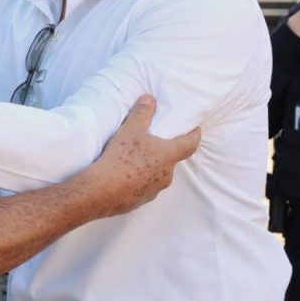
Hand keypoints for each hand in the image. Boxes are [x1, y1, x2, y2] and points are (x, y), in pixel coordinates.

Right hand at [79, 96, 200, 216]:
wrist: (103, 190)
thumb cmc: (121, 157)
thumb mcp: (130, 129)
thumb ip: (141, 113)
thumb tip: (149, 98)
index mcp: (168, 155)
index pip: (189, 144)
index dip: (194, 136)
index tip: (196, 130)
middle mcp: (166, 174)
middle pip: (170, 161)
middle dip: (163, 153)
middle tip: (151, 144)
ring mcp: (154, 190)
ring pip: (156, 176)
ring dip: (149, 169)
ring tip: (132, 162)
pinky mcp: (140, 201)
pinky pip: (143, 189)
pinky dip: (137, 182)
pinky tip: (122, 178)